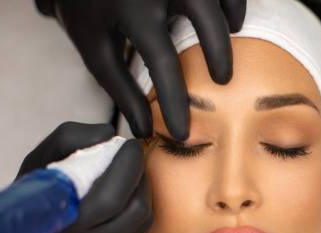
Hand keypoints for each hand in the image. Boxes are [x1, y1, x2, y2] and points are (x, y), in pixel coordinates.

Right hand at [0, 122, 151, 232]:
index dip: (128, 168)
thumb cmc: (39, 196)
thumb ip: (72, 138)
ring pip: (142, 226)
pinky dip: (135, 220)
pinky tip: (121, 210)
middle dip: (141, 180)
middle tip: (135, 161)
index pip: (111, 197)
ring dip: (141, 197)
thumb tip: (110, 134)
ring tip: (129, 183)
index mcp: (64, 227)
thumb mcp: (41, 160)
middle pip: (135, 212)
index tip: (131, 145)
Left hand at [36, 0, 246, 139]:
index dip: (175, 102)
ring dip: (230, 17)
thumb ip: (121, 90)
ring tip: (232, 34)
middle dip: (219, 51)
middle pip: (204, 16)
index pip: (162, 62)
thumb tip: (145, 130)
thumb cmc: (89, 13)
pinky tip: (226, 15)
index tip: (183, 132)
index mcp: (130, 8)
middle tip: (223, 80)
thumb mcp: (97, 51)